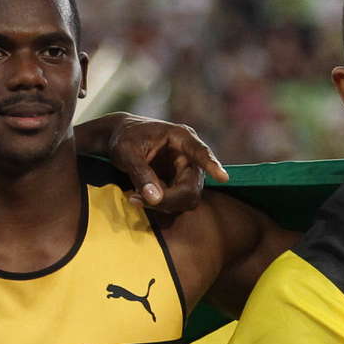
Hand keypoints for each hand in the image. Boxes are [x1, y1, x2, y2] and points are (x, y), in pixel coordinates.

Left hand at [84, 112, 230, 215]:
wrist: (119, 140)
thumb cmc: (124, 139)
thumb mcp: (126, 152)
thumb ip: (140, 173)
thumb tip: (155, 198)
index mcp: (181, 138)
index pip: (200, 152)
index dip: (212, 165)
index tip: (223, 177)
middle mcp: (189, 156)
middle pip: (192, 187)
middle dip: (168, 200)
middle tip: (136, 199)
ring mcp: (186, 172)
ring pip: (187, 199)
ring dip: (162, 205)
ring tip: (133, 197)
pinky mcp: (179, 184)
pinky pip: (177, 203)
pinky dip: (158, 206)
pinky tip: (137, 197)